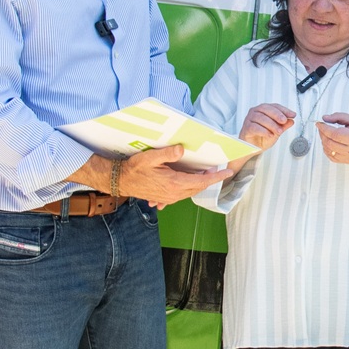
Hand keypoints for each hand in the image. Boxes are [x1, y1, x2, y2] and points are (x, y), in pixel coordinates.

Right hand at [117, 145, 231, 206]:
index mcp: (174, 183)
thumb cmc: (134, 168)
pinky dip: (189, 188)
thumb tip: (182, 150)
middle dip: (209, 180)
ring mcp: (169, 198)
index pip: (201, 181)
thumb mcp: (150, 157)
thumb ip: (167, 153)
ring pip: (190, 191)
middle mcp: (174, 193)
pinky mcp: (164, 198)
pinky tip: (188, 182)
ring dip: (199, 183)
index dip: (216, 177)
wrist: (121, 181)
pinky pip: (182, 194)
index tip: (227, 172)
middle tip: (217, 170)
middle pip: (198, 187)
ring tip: (205, 174)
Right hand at [239, 104, 295, 150]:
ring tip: (279, 131)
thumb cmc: (263, 137)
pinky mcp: (246, 128)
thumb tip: (291, 120)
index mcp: (264, 110)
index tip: (293, 115)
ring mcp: (249, 119)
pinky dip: (263, 131)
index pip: (275, 106)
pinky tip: (270, 135)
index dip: (284, 110)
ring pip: (261, 118)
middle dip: (277, 114)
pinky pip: (254, 127)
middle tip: (284, 121)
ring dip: (271, 124)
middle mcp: (256, 112)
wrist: (253, 148)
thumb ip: (283, 126)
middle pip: (266, 109)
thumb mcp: (276, 132)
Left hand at [316, 113, 348, 167]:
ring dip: (323, 140)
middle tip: (322, 126)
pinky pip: (331, 156)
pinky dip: (326, 149)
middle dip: (322, 133)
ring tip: (326, 133)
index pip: (334, 134)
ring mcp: (348, 158)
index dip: (324, 128)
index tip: (319, 123)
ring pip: (328, 150)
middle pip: (329, 142)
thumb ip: (340, 117)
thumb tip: (325, 118)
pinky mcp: (346, 162)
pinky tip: (329, 142)